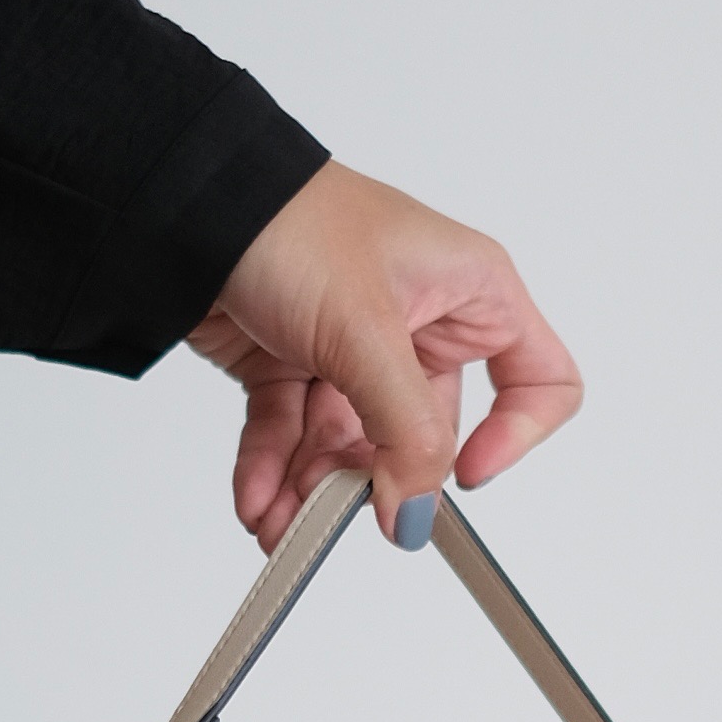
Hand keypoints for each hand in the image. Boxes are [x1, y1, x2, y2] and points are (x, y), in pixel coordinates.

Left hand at [189, 160, 581, 551]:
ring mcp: (356, 347)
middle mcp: (420, 321)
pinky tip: (256, 501)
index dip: (515, 436)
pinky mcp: (295, 363)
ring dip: (312, 492)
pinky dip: (273, 473)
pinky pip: (295, 436)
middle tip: (338, 517)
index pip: (538, 379)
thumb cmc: (287, 221)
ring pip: (351, 446)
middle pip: (422, 435)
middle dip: (375, 480)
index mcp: (469, 292)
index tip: (467, 475)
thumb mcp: (365, 331)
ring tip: (277, 522)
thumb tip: (415, 509)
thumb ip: (405, 432)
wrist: (182, 199)